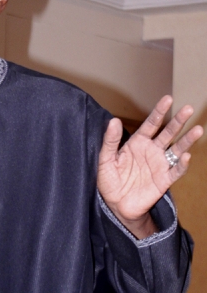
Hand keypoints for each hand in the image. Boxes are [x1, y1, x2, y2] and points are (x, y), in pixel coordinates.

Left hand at [97, 95, 202, 237]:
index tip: (168, 99)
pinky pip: (176, 171)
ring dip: (187, 140)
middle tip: (188, 108)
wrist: (115, 204)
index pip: (150, 124)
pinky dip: (182, 164)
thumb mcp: (105, 158)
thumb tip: (114, 120)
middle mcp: (151, 151)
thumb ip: (110, 141)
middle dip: (178, 121)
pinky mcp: (164, 180)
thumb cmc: (109, 180)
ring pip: (176, 149)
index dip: (159, 112)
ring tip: (198, 130)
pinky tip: (186, 156)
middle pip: (167, 133)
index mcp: (137, 143)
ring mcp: (159, 164)